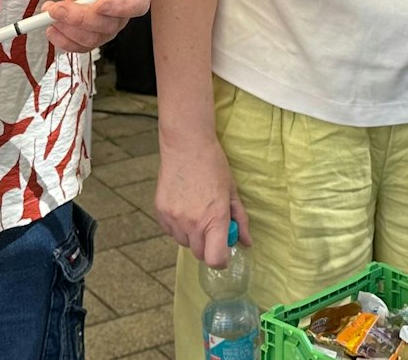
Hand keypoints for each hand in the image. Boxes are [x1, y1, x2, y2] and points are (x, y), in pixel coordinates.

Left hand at [45, 0, 151, 52]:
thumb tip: (73, 1)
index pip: (137, 3)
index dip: (120, 7)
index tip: (99, 5)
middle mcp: (124, 10)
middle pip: (109, 25)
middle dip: (80, 19)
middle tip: (57, 9)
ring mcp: (109, 25)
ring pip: (94, 38)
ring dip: (69, 31)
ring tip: (49, 14)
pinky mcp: (93, 34)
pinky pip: (81, 45)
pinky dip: (64, 40)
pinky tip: (52, 29)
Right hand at [155, 134, 248, 267]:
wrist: (186, 146)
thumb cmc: (213, 166)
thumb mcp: (232, 192)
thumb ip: (239, 220)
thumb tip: (246, 242)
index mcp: (215, 218)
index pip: (215, 259)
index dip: (221, 260)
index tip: (224, 252)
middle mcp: (193, 223)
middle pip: (199, 254)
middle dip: (208, 246)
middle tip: (212, 226)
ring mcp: (174, 218)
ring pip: (184, 243)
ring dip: (192, 236)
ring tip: (197, 212)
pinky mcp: (161, 212)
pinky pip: (171, 232)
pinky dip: (179, 227)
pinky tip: (184, 207)